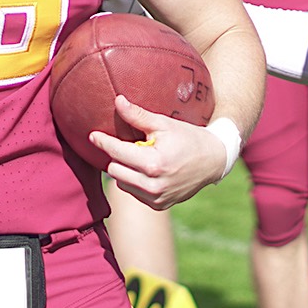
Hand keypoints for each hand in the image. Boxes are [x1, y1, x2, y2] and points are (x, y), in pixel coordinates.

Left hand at [91, 94, 228, 209]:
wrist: (214, 161)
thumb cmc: (188, 138)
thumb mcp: (164, 124)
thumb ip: (138, 116)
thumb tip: (117, 101)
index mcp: (153, 164)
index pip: (117, 152)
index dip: (103, 141)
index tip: (93, 135)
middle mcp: (153, 185)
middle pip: (114, 169)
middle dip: (118, 156)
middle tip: (130, 145)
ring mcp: (156, 198)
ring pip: (121, 182)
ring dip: (125, 170)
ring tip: (141, 158)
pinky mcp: (159, 205)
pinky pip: (133, 192)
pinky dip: (135, 181)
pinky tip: (148, 171)